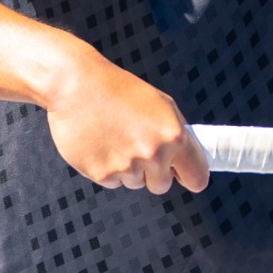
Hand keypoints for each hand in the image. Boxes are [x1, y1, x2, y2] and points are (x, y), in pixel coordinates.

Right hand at [37, 48, 209, 194]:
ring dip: (129, 168)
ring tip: (116, 138)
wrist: (76, 86)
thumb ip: (178, 134)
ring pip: (136, 183)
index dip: (190, 177)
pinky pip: (113, 182)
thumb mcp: (161, 104)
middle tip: (138, 146)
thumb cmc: (118, 90)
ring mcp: (127, 167)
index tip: (182, 174)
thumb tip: (187, 160)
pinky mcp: (102, 174)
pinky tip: (102, 144)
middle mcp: (153, 154)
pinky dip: (108, 168)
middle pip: (162, 186)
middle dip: (153, 172)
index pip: (197, 178)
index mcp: (174, 136)